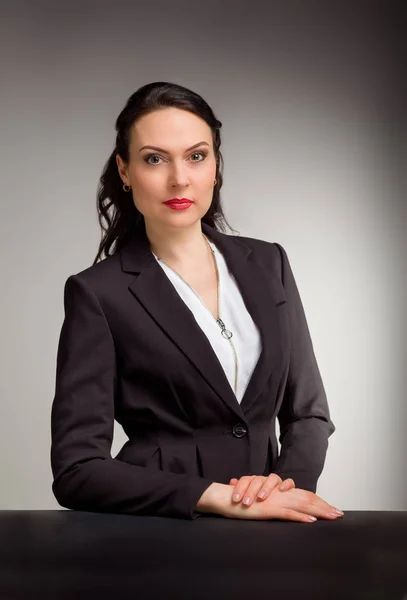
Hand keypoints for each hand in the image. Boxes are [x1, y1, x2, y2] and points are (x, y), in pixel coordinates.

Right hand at [221, 484, 343, 522]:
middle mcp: (280, 493)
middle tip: (338, 513)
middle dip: (324, 506)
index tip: (331, 509)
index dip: (318, 501)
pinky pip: (288, 513)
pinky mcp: (270, 509)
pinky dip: (301, 516)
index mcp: (279, 491)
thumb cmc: (242, 500)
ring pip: (302, 504)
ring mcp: (276, 500)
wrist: (227, 498)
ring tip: (332, 517)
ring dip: (319, 511)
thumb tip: (282, 507)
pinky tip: (312, 520)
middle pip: (307, 498)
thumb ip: (271, 500)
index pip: (303, 494)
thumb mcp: (260, 500)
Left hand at [229, 474, 295, 506]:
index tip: (235, 500)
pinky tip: (281, 490)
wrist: (275, 501)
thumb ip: (239, 488)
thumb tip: (232, 481)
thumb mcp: (248, 496)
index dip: (239, 488)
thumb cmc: (259, 501)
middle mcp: (264, 479)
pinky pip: (289, 482)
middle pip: (257, 480)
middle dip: (251, 491)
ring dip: (266, 487)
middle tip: (246, 503)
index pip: (245, 480)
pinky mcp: (288, 486)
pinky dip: (286, 484)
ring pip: (272, 478)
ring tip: (261, 497)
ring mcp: (276, 482)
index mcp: (253, 480)